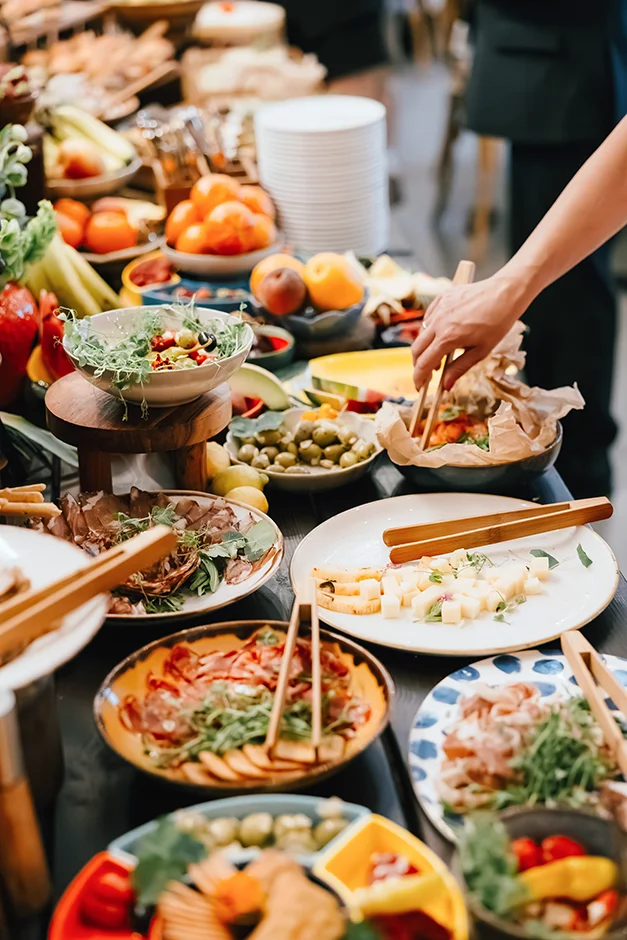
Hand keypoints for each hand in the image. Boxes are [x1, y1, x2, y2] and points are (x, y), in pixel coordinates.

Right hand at [412, 273, 529, 390]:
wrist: (505, 293)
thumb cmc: (497, 322)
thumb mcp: (481, 351)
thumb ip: (459, 368)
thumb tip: (446, 386)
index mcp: (447, 338)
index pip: (424, 363)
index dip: (419, 378)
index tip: (419, 387)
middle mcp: (438, 322)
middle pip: (416, 349)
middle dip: (418, 364)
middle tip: (427, 375)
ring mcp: (438, 308)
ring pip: (421, 333)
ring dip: (425, 348)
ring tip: (440, 356)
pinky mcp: (441, 298)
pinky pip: (429, 318)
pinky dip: (431, 330)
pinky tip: (442, 335)